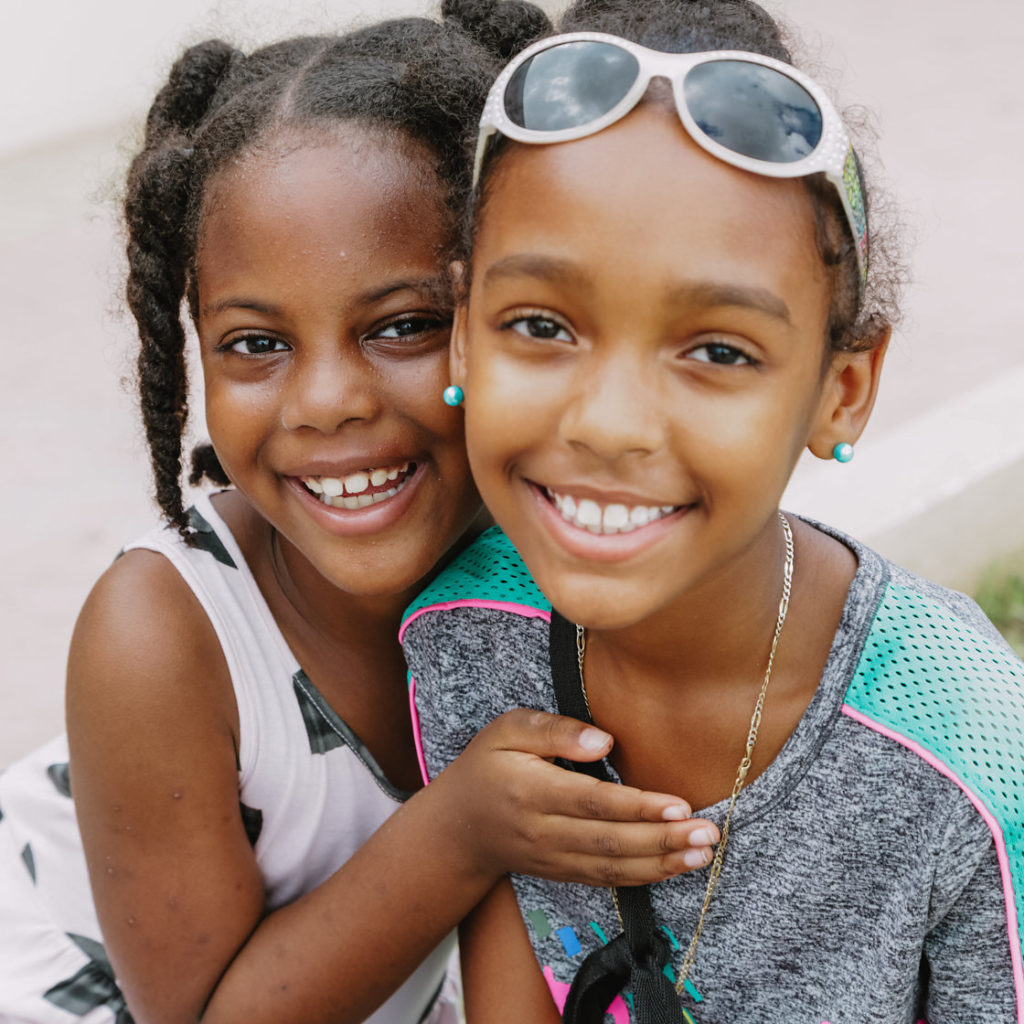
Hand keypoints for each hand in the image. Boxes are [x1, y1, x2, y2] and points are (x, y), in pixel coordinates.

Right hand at [435, 708, 718, 886]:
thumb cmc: (487, 765)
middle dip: (663, 840)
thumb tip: (604, 740)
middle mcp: (541, 831)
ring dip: (661, 864)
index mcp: (529, 790)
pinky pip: (605, 879)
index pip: (591, 802)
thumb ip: (553, 730)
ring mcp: (551, 859)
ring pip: (611, 867)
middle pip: (609, 841)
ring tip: (703, 854)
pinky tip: (674, 866)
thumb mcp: (507, 730)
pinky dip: (643, 877)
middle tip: (709, 833)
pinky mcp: (561, 874)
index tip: (680, 804)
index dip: (637, 807)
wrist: (457, 828)